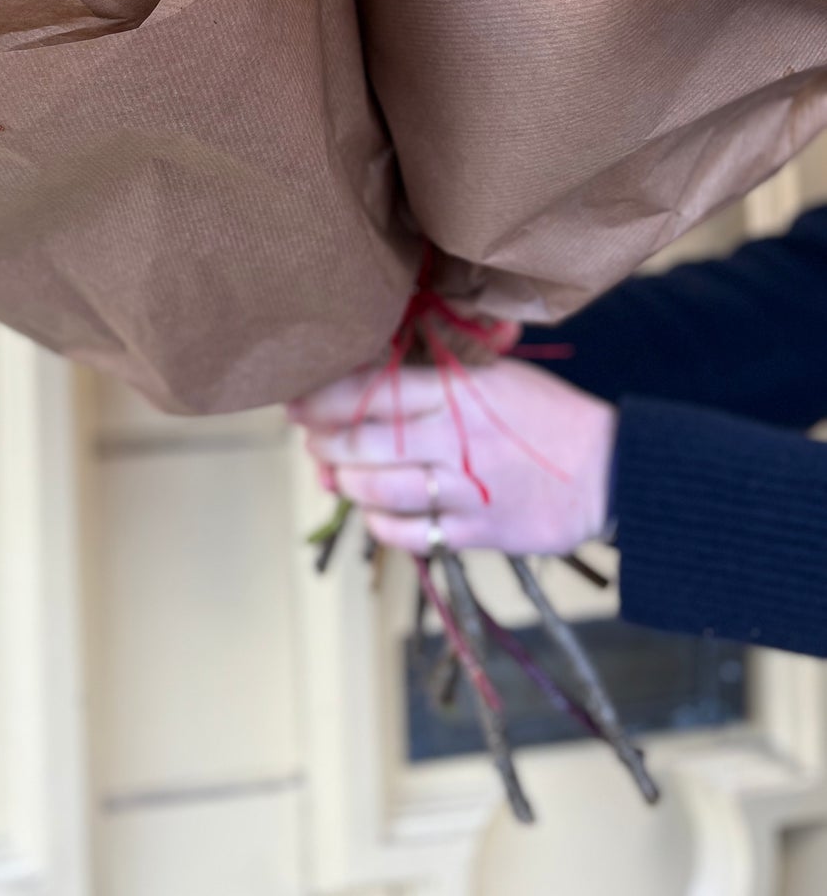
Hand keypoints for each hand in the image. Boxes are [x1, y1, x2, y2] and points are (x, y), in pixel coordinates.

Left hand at [287, 359, 617, 557]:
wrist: (611, 469)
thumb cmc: (546, 415)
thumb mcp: (495, 376)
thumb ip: (437, 376)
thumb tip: (372, 375)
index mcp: (458, 391)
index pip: (372, 390)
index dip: (323, 398)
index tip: (296, 400)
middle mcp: (456, 439)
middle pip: (365, 443)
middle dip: (325, 444)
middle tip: (311, 441)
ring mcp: (467, 488)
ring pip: (381, 490)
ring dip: (346, 484)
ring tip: (334, 476)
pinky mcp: (479, 531)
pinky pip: (413, 533)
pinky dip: (382, 526)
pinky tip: (373, 514)